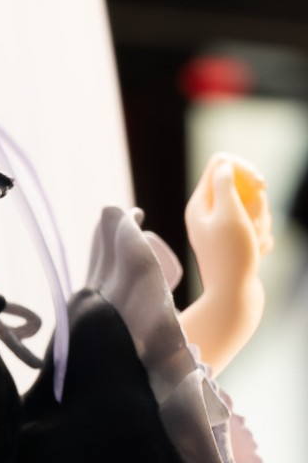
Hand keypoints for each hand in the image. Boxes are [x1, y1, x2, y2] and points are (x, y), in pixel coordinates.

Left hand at [181, 154, 271, 373]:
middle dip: (256, 203)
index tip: (260, 185)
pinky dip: (262, 238)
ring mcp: (223, 228)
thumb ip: (226, 184)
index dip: (245, 168)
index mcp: (199, 204)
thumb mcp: (228, 214)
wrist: (234, 300)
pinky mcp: (238, 242)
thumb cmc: (231, 257)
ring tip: (252, 245)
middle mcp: (208, 214)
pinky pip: (259, 227)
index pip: (222, 162)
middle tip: (250, 225)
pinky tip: (254, 256)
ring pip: (255, 206)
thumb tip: (224, 165)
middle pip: (243, 184)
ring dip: (262, 223)